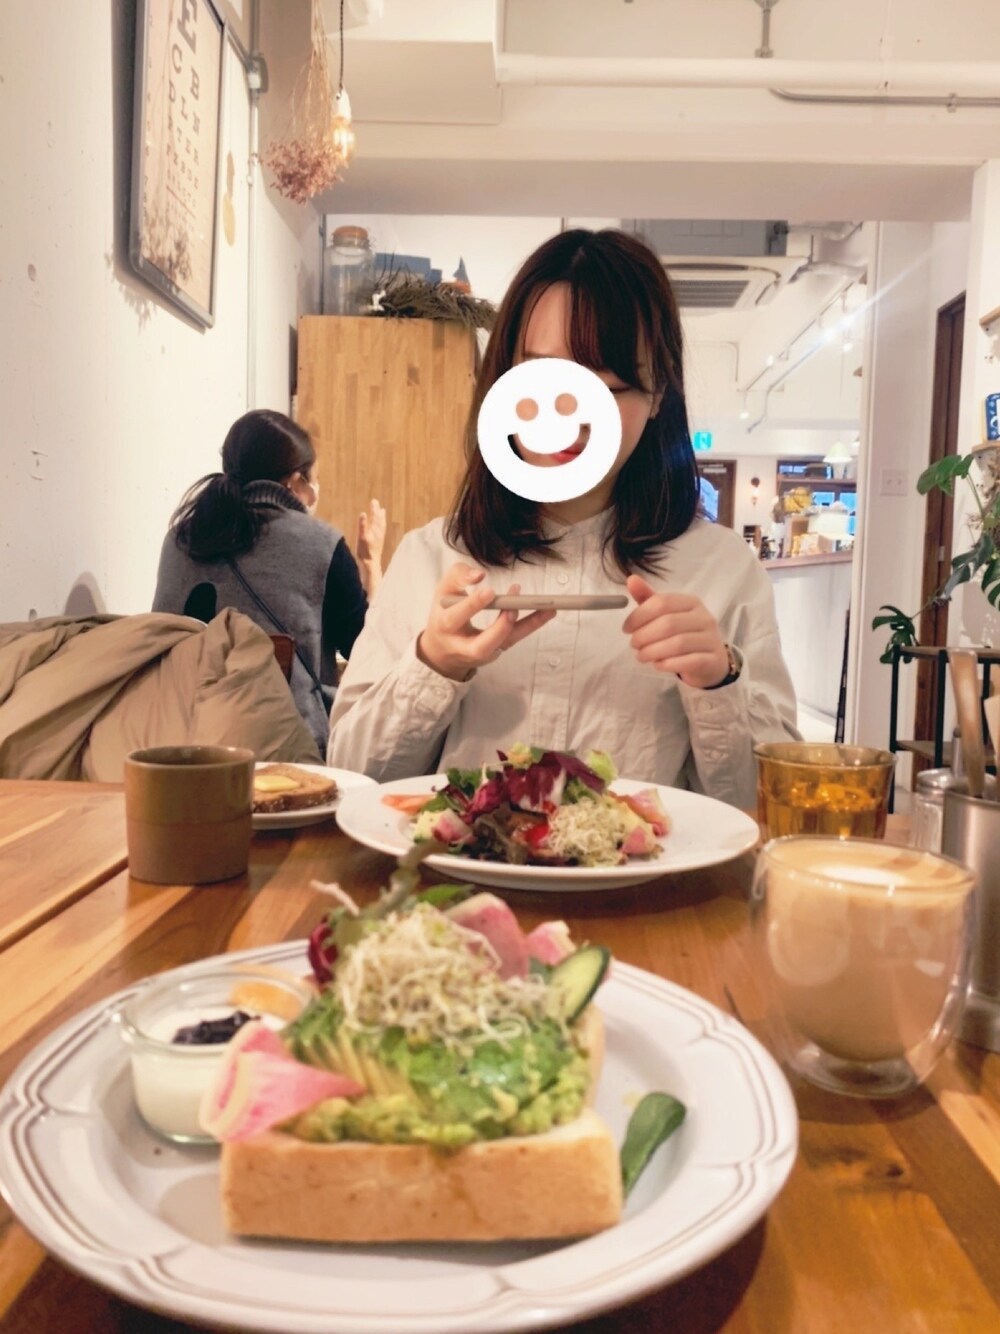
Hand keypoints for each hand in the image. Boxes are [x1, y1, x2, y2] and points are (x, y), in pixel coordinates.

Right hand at [357, 499, 385, 567]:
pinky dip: (381, 525)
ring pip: (381, 525)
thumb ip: (362, 525)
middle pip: (379, 519)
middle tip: (377, 503)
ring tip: (382, 511)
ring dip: (381, 517)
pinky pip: (381, 530)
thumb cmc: (365, 552)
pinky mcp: (379, 543)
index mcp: (375, 530)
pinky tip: (380, 527)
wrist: (371, 565)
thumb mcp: (361, 537)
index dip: (374, 509)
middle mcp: (379, 533)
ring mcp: (380, 538)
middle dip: (378, 511)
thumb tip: (363, 513)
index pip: (375, 517)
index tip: (374, 501)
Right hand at [417, 563, 555, 681]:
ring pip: (505, 643)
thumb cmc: (444, 613)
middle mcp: (463, 647)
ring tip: (548, 608)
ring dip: (527, 625)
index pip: (456, 618)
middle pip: (482, 645)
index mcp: (445, 627)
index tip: (490, 591)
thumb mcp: (444, 590)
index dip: (473, 605)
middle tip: (514, 607)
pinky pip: (516, 637)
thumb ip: (458, 576)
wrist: (442, 650)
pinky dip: (532, 624)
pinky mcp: (498, 650)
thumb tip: (480, 574)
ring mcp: (483, 653)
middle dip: (500, 626)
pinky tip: (549, 611)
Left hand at [623, 574, 729, 688]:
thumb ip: (649, 599)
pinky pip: (688, 662)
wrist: (710, 660)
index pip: (662, 602)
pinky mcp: (712, 660)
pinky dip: (668, 664)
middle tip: (633, 644)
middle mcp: (704, 618)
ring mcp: (711, 639)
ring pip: (678, 644)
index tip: (626, 629)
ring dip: (653, 652)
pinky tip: (658, 664)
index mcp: (691, 602)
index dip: (639, 616)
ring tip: (642, 656)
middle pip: (668, 623)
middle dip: (644, 635)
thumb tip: (631, 579)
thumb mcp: (666, 615)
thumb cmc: (683, 634)